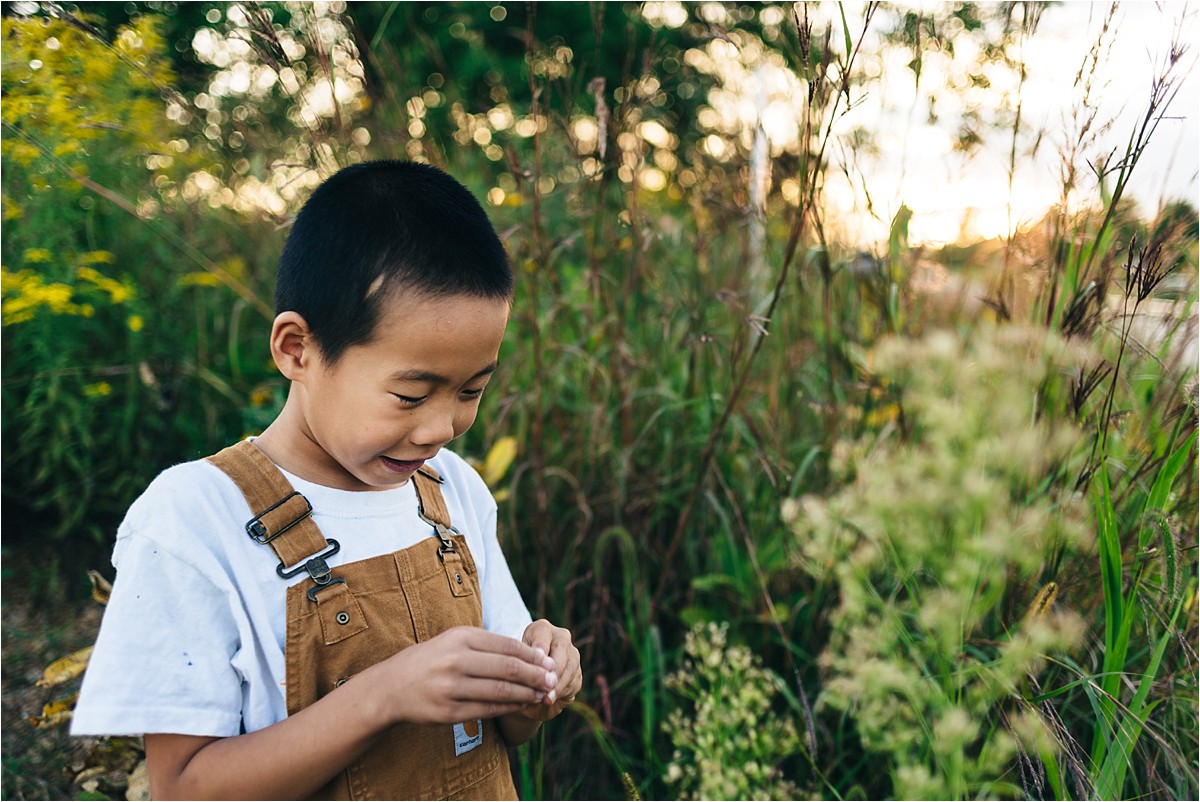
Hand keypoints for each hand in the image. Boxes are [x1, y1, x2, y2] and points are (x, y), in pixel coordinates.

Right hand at [373, 626, 556, 724]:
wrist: (392, 687)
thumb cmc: (431, 660)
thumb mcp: (454, 641)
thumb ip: (487, 644)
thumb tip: (530, 653)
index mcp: (461, 637)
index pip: (507, 645)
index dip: (533, 655)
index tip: (549, 662)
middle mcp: (456, 660)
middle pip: (509, 668)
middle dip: (536, 676)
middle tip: (553, 681)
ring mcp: (451, 687)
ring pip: (501, 691)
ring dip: (527, 694)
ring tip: (543, 695)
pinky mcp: (448, 712)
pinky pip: (487, 710)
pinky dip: (509, 708)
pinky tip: (522, 706)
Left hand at [516, 619, 580, 720]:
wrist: (527, 681)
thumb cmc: (516, 669)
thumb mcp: (513, 663)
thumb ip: (521, 665)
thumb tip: (532, 676)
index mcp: (541, 629)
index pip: (542, 634)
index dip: (540, 647)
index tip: (536, 660)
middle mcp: (560, 637)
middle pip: (561, 649)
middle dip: (553, 668)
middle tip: (545, 683)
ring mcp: (572, 654)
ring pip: (569, 667)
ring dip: (558, 684)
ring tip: (546, 698)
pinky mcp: (577, 672)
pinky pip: (573, 681)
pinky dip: (562, 691)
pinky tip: (550, 699)